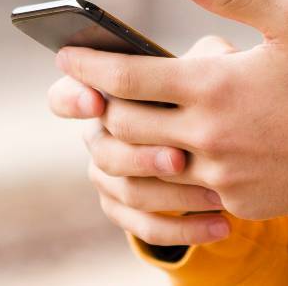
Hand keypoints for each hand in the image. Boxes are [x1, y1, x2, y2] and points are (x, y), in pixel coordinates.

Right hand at [49, 36, 241, 244]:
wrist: (222, 138)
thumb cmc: (208, 91)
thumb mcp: (210, 67)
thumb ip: (204, 59)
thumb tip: (209, 59)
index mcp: (104, 96)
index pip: (65, 96)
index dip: (73, 99)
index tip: (97, 101)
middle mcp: (99, 137)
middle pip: (104, 151)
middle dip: (142, 157)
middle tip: (180, 159)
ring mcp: (109, 177)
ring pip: (128, 192)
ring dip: (173, 195)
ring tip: (216, 195)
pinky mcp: (126, 211)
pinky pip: (146, 228)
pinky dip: (186, 228)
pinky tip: (222, 225)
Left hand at [57, 0, 287, 223]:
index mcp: (213, 85)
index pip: (125, 77)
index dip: (87, 65)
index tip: (66, 57)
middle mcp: (208, 136)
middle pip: (123, 127)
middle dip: (100, 109)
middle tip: (92, 94)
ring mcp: (223, 177)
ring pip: (148, 168)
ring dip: (126, 150)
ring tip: (123, 131)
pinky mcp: (242, 204)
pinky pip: (189, 193)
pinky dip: (173, 175)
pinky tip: (179, 158)